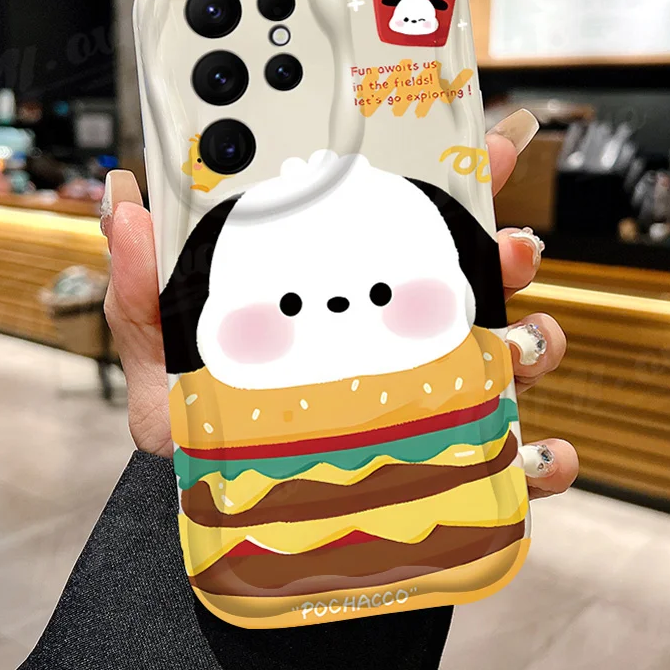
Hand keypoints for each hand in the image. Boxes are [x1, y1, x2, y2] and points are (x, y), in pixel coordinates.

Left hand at [102, 128, 577, 499]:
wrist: (234, 522)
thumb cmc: (205, 436)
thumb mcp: (165, 358)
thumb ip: (142, 287)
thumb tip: (125, 205)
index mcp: (343, 296)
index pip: (400, 226)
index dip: (447, 181)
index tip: (482, 148)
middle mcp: (397, 337)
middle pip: (477, 278)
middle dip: (510, 251)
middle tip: (511, 246)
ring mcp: (434, 396)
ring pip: (514, 354)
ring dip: (536, 343)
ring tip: (518, 349)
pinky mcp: (454, 461)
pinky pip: (517, 459)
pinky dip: (544, 460)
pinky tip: (539, 461)